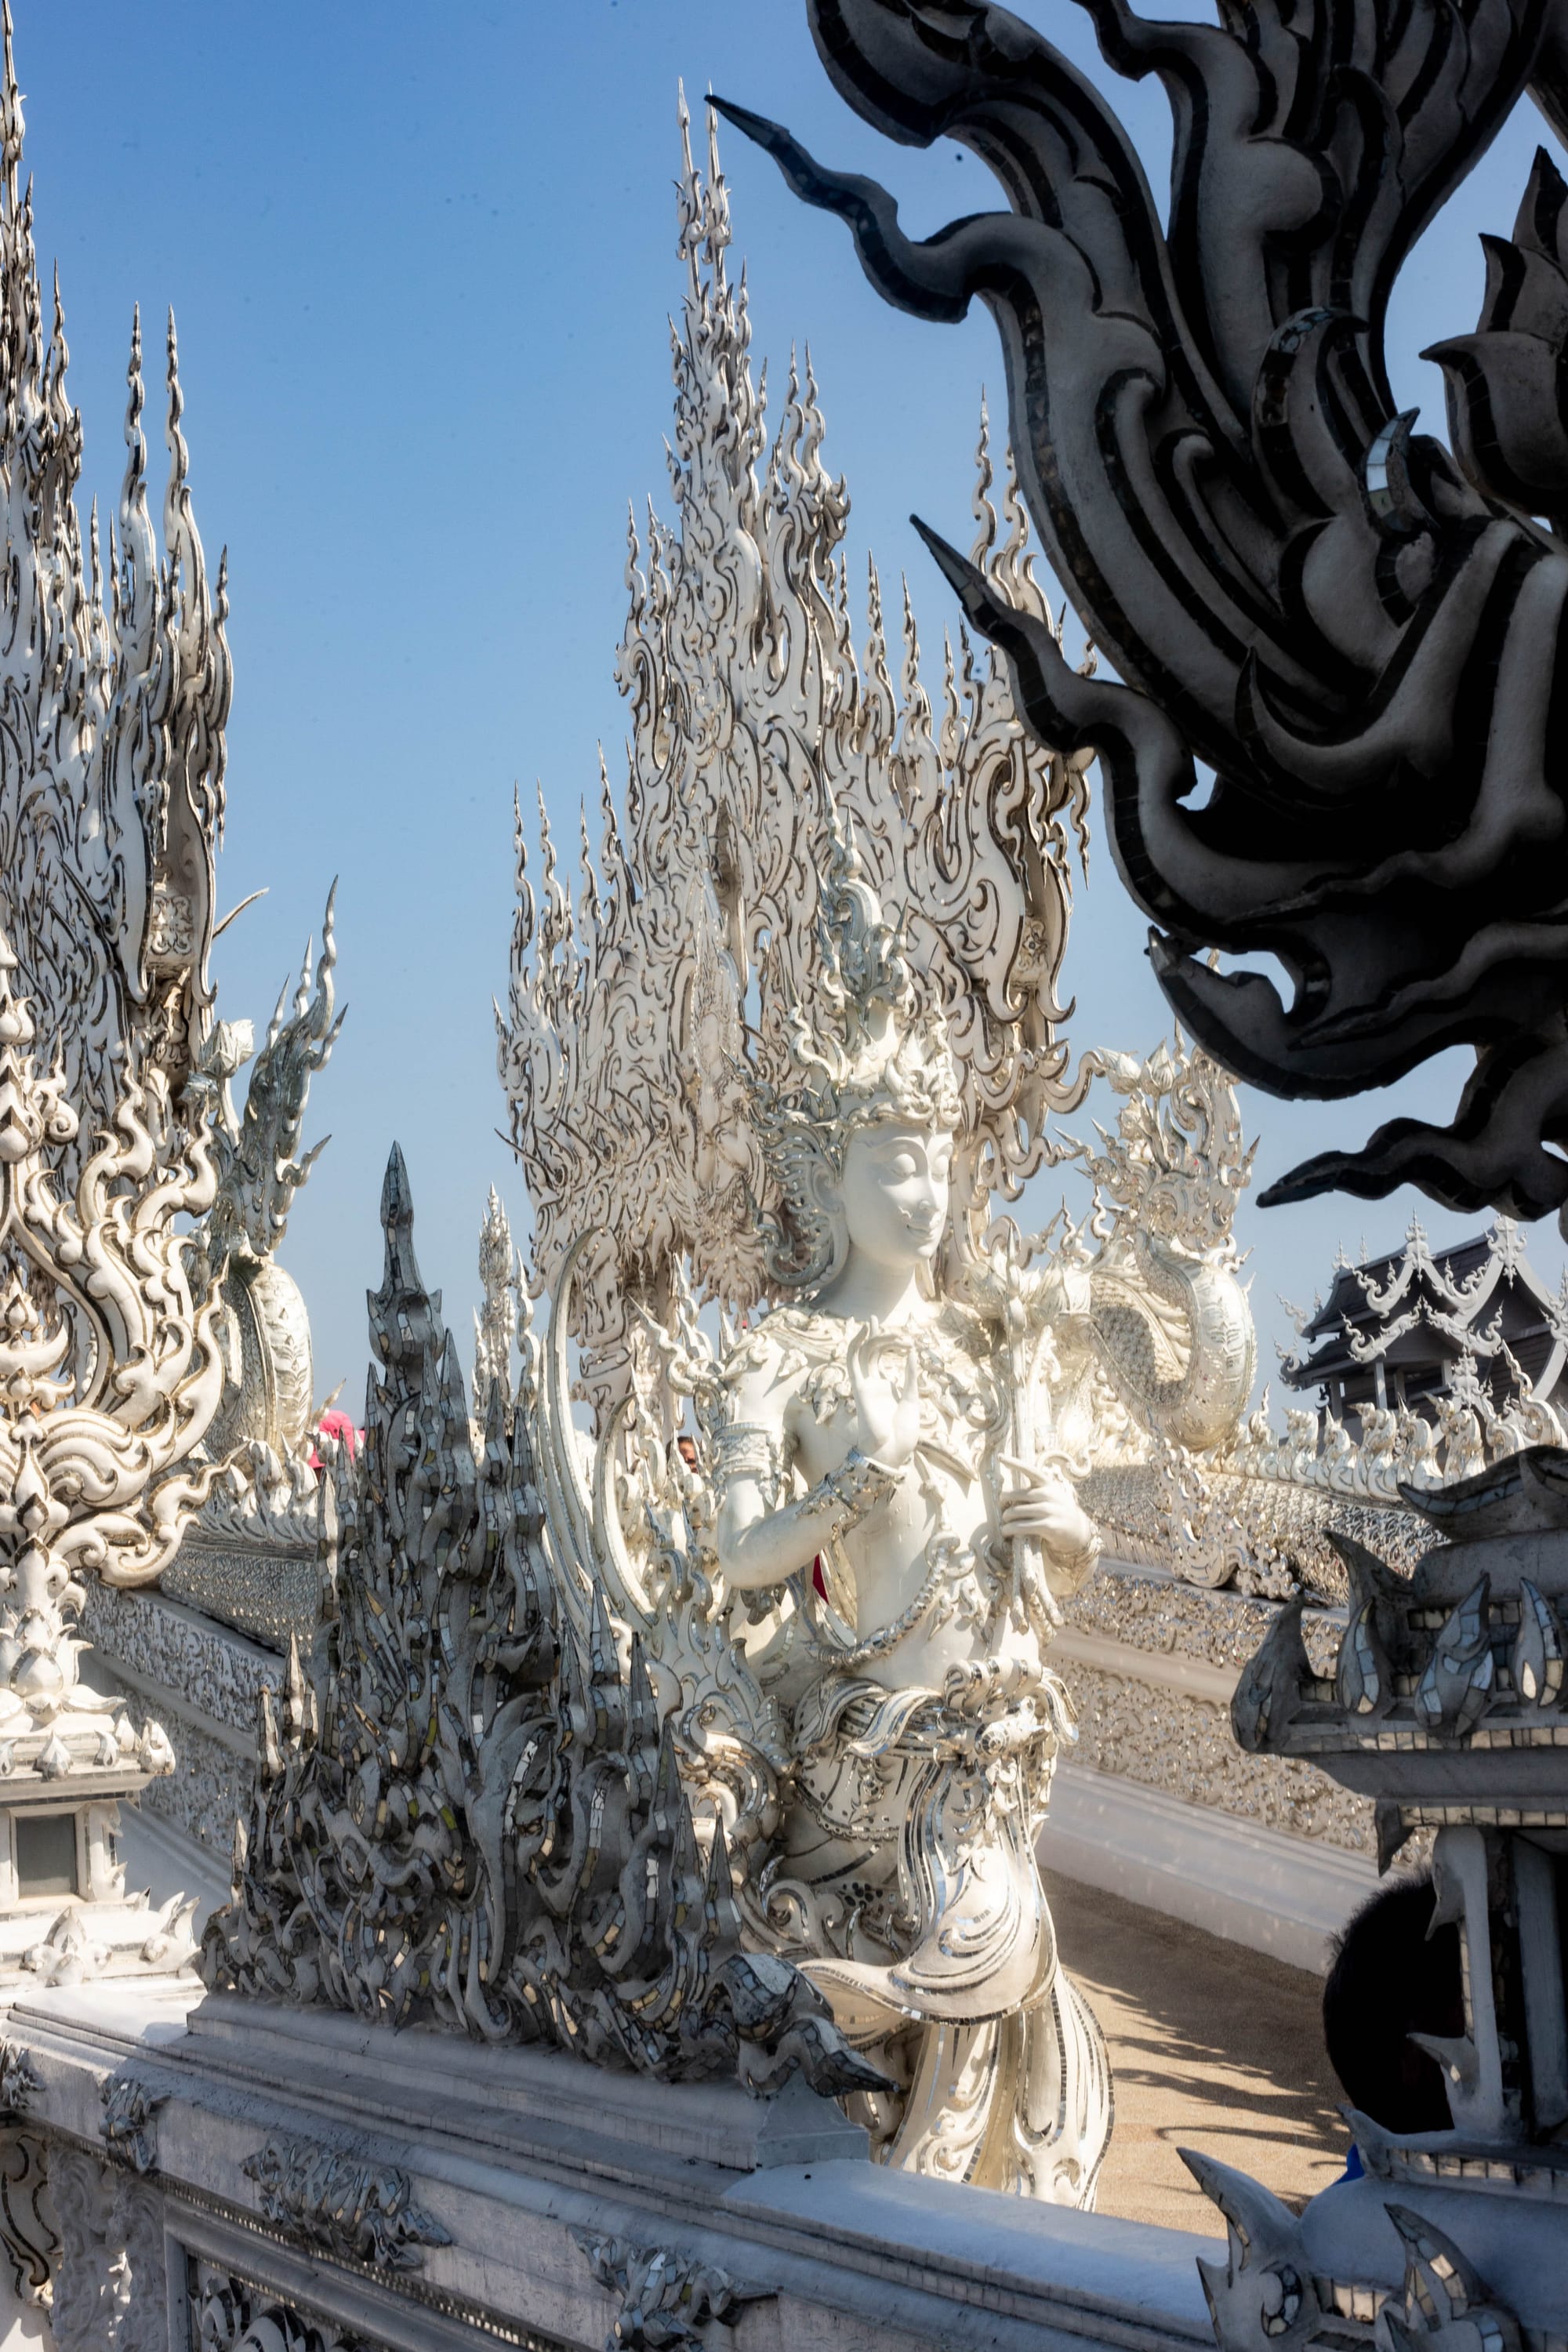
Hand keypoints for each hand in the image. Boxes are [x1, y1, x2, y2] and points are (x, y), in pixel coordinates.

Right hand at [846, 1332, 921, 1469]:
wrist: (892, 1452)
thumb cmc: (903, 1432)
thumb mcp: (912, 1399)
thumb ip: (910, 1375)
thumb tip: (911, 1351)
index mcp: (885, 1386)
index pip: (880, 1356)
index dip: (885, 1340)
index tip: (898, 1331)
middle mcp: (873, 1382)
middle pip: (872, 1351)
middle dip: (881, 1335)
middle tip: (902, 1334)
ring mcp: (865, 1384)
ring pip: (865, 1352)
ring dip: (876, 1339)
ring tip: (893, 1334)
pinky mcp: (859, 1388)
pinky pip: (853, 1362)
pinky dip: (855, 1344)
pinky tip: (864, 1330)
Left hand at [997, 1456, 1094, 1560]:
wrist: (1078, 1530)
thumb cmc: (1057, 1511)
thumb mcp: (1051, 1496)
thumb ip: (1033, 1492)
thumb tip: (1005, 1496)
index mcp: (1048, 1484)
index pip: (1030, 1470)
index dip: (1014, 1463)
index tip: (1000, 1457)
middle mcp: (1049, 1494)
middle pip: (1015, 1495)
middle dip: (1003, 1502)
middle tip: (1002, 1508)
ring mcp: (1049, 1510)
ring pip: (1016, 1511)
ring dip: (1006, 1518)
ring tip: (1004, 1525)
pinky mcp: (1048, 1526)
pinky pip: (1022, 1526)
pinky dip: (1010, 1529)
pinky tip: (1006, 1531)